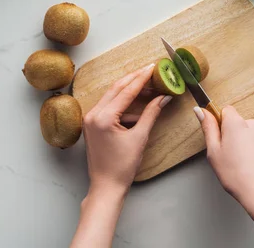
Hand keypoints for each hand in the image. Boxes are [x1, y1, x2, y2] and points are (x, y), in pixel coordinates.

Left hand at [71, 64, 171, 247]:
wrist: (106, 186)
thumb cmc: (122, 167)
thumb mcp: (140, 137)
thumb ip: (151, 114)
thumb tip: (163, 97)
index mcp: (103, 118)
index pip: (125, 91)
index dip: (141, 78)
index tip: (152, 67)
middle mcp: (93, 114)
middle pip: (116, 88)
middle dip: (135, 78)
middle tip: (150, 70)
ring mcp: (90, 119)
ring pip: (112, 96)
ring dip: (129, 89)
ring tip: (147, 84)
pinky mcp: (92, 124)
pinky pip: (108, 106)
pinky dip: (122, 101)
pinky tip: (137, 102)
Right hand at [195, 105, 253, 211]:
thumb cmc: (236, 176)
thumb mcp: (213, 152)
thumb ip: (208, 128)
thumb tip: (200, 111)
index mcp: (236, 124)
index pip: (226, 110)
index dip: (220, 123)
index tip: (218, 137)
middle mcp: (253, 125)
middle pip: (238, 123)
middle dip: (233, 135)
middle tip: (228, 155)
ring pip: (250, 134)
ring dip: (245, 143)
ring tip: (242, 163)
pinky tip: (253, 166)